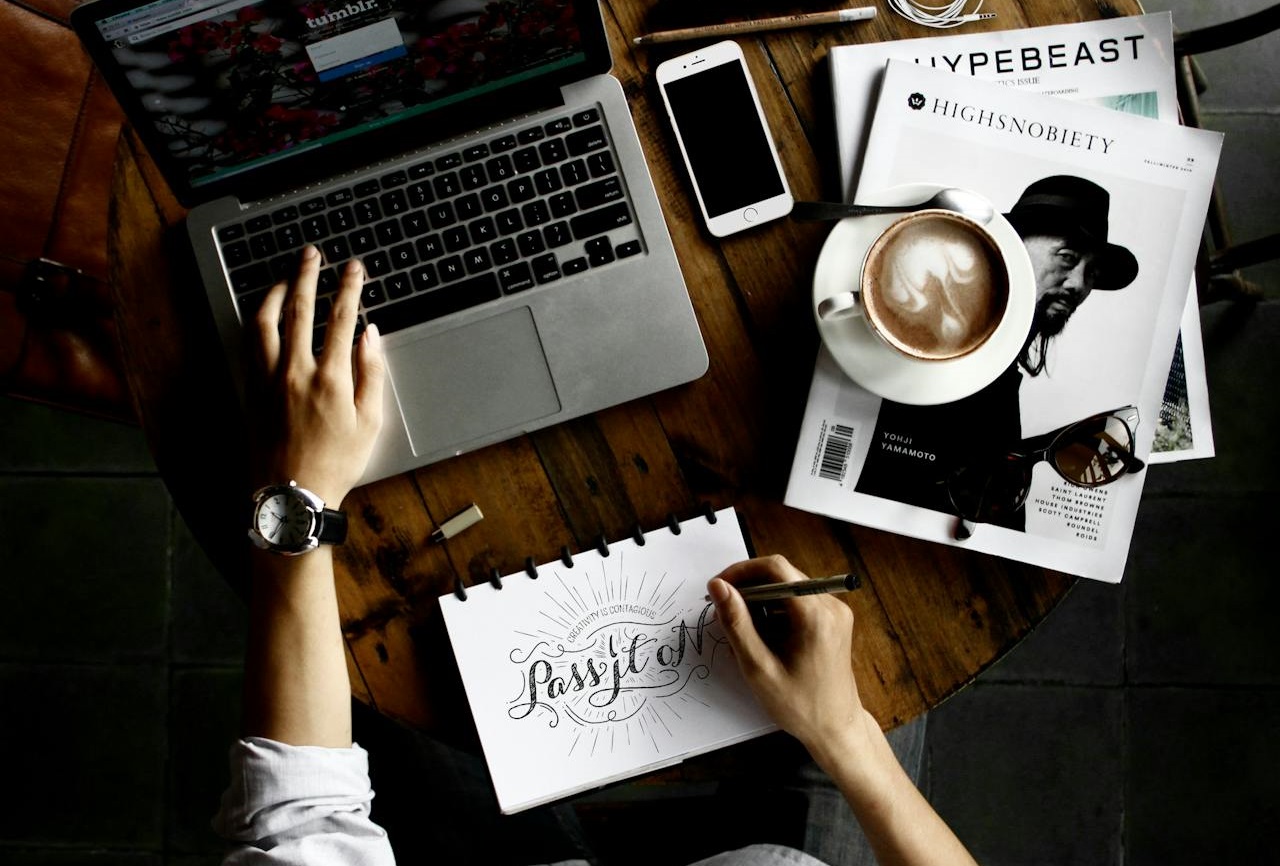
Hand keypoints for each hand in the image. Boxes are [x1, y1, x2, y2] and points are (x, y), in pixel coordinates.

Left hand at [249, 246, 385, 507]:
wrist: (291, 495)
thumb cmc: (335, 463)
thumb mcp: (370, 422)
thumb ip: (372, 373)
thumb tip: (370, 335)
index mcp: (331, 378)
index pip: (340, 318)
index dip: (349, 287)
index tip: (354, 268)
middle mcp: (295, 371)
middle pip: (300, 309)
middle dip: (308, 275)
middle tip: (313, 254)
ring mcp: (268, 379)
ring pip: (266, 321)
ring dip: (276, 292)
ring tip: (286, 276)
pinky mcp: (251, 389)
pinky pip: (250, 343)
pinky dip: (258, 320)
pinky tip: (264, 313)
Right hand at [708, 555, 866, 762]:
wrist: (836, 729)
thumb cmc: (799, 706)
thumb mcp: (759, 668)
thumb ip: (736, 623)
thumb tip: (718, 587)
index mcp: (815, 615)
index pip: (775, 568)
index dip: (741, 571)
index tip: (719, 588)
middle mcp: (831, 605)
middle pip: (781, 575)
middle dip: (749, 589)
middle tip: (724, 613)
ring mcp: (835, 611)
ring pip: (787, 588)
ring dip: (760, 602)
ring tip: (745, 635)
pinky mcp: (833, 619)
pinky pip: (798, 601)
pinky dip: (775, 612)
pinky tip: (764, 639)